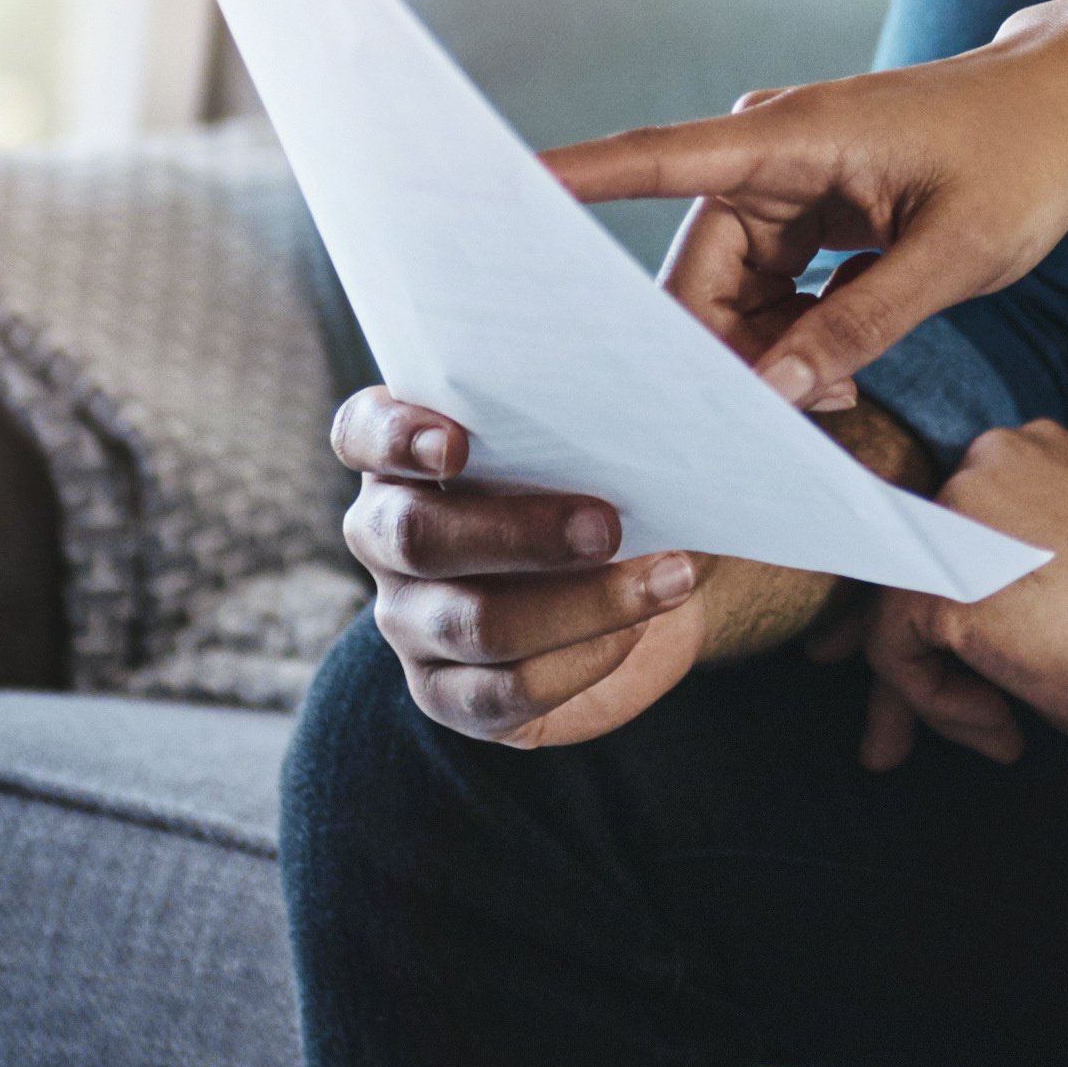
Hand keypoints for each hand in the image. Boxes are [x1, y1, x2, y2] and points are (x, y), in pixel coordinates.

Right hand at [331, 389, 846, 749]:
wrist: (646, 580)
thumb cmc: (620, 483)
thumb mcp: (617, 436)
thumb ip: (621, 400)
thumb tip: (704, 371)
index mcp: (408, 452)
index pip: (363, 432)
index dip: (396, 436)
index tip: (457, 441)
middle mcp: (388, 535)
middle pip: (415, 536)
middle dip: (516, 530)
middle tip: (607, 523)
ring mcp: (412, 620)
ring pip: (470, 622)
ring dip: (577, 604)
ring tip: (668, 579)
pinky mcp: (451, 695)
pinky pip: (503, 692)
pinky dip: (580, 663)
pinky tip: (636, 636)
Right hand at [547, 0, 1067, 412]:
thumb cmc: (1023, 157)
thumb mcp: (957, 253)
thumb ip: (865, 325)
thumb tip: (776, 395)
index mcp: (792, 138)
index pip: (659, 159)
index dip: (575, 182)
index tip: (496, 199)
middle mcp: (771, 157)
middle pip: (695, 270)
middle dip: (705, 355)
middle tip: (718, 440)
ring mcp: (790, 189)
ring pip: (731, 294)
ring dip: (755, 359)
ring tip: (792, 424)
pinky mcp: (812, 217)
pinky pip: (769, 293)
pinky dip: (787, 344)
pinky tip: (818, 393)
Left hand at [851, 425, 1067, 769]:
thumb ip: (1006, 575)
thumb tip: (945, 632)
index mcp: (1026, 453)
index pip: (949, 526)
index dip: (941, 593)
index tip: (945, 655)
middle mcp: (983, 462)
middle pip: (914, 564)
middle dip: (917, 651)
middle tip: (924, 720)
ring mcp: (955, 514)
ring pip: (898, 611)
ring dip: (933, 689)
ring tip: (994, 730)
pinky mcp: (938, 578)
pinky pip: (898, 653)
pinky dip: (940, 704)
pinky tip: (1002, 727)